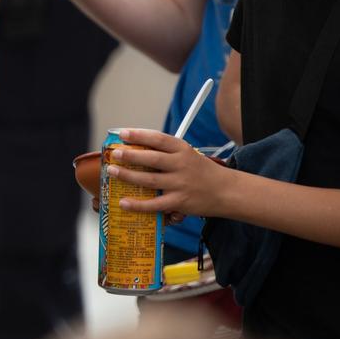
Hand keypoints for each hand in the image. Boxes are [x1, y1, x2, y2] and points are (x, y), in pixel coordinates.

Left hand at [104, 128, 238, 219]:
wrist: (227, 191)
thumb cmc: (202, 172)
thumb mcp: (188, 155)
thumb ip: (166, 152)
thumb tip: (135, 148)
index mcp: (183, 150)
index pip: (159, 139)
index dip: (139, 135)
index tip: (122, 133)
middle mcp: (182, 165)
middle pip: (152, 158)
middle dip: (130, 155)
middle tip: (115, 154)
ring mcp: (180, 184)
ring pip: (150, 179)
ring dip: (128, 176)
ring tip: (112, 171)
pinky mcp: (179, 202)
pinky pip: (155, 204)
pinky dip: (138, 205)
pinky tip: (123, 202)